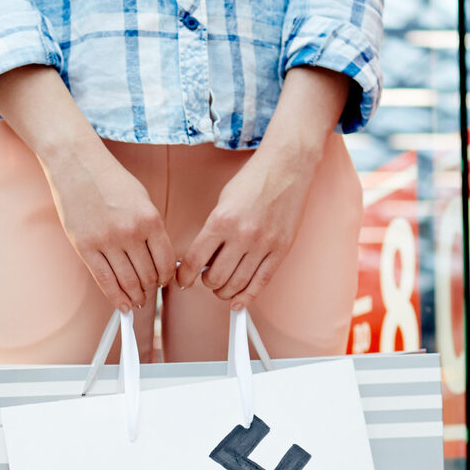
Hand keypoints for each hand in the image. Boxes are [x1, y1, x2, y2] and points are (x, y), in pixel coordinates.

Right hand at [39, 142, 174, 311]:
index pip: (166, 262)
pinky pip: (104, 281)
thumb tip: (160, 260)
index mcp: (150, 219)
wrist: (76, 164)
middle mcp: (131, 233)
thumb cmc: (110, 180)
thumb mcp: (143, 200)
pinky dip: (116, 298)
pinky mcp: (86, 248)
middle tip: (149, 292)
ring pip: (128, 282)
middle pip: (148, 276)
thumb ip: (152, 229)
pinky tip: (123, 306)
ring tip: (137, 300)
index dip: (167, 278)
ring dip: (136, 296)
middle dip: (151, 288)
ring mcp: (107, 242)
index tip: (164, 282)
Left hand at [180, 144, 315, 306]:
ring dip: (224, 292)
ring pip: (236, 285)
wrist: (287, 167)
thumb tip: (201, 260)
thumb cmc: (253, 181)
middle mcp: (242, 235)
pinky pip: (261, 282)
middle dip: (206, 284)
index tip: (182, 280)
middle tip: (206, 279)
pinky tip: (238, 302)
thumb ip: (212, 231)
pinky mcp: (281, 250)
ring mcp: (263, 244)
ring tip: (221, 287)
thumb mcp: (222, 201)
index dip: (184, 276)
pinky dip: (247, 297)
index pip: (194, 261)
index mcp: (221, 220)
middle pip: (215, 278)